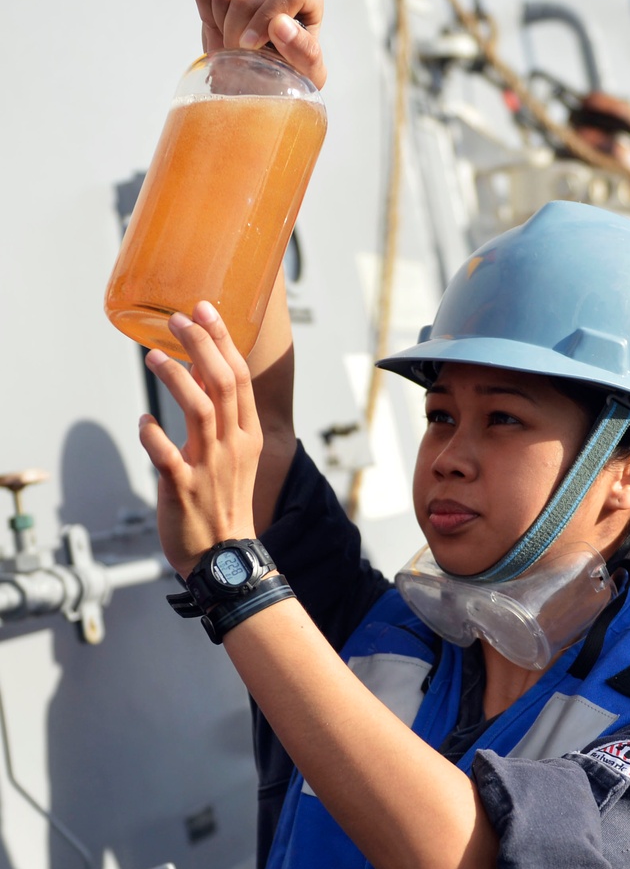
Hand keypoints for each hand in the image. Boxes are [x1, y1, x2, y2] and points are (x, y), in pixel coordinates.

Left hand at [139, 304, 262, 578]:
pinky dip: (152, 435)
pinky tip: (143, 422)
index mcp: (247, 436)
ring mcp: (210, 467)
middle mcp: (233, 446)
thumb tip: (202, 372)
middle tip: (177, 319)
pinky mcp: (183, 488)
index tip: (204, 310)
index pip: (240, 379)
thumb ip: (221, 416)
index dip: (222, 341)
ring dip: (177, 378)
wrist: (224, 557)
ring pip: (201, 410)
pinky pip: (166, 454)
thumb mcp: (233, 456)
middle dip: (201, 345)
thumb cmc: (223, 504)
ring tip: (155, 355)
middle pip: (224, 384)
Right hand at [195, 0, 325, 88]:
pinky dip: (208, 18)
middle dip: (237, 36)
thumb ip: (305, 53)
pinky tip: (223, 34)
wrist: (270, 77)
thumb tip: (280, 25)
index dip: (267, 17)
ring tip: (234, 50)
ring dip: (222, 30)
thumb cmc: (295, 73)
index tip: (252, 47)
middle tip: (240, 62)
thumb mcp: (308, 74)